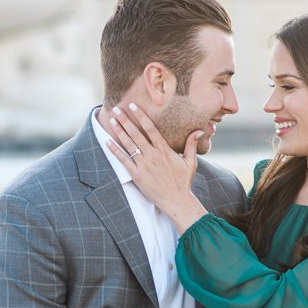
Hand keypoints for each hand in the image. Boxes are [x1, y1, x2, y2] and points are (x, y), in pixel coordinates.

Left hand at [105, 102, 206, 232]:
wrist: (176, 201)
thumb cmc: (183, 182)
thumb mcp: (190, 162)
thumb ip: (191, 144)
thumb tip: (199, 130)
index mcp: (164, 150)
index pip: (150, 128)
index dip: (141, 116)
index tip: (133, 106)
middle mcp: (153, 155)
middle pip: (136, 133)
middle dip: (125, 120)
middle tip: (117, 109)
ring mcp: (144, 165)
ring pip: (129, 144)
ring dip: (119, 131)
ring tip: (112, 120)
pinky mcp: (137, 175)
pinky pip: (123, 160)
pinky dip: (115, 150)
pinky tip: (107, 141)